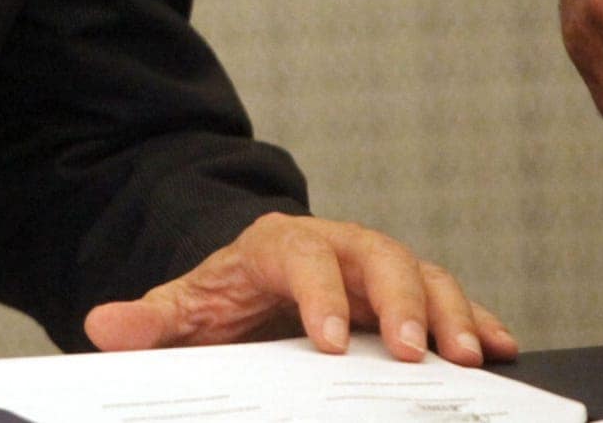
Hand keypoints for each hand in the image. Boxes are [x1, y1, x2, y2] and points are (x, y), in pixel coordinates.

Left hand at [83, 213, 516, 364]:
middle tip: (414, 351)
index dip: (319, 296)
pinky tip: (502, 349)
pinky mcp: (412, 294)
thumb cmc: (229, 296)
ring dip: (450, 312)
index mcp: (281, 246)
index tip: (329, 342)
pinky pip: (454, 299)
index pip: (303, 259)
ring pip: (425, 274)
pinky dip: (481, 320)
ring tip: (470, 356)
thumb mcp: (187, 307)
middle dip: (400, 301)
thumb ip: (151, 319)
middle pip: (379, 257)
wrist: (259, 279)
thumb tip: (101, 327)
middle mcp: (340, 248)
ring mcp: (381, 269)